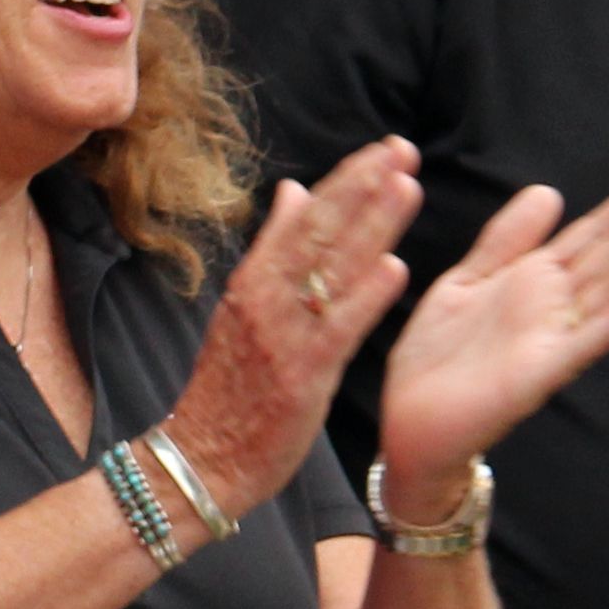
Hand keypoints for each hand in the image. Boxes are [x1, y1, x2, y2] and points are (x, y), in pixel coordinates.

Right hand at [156, 143, 425, 518]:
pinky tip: (395, 269)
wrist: (200, 460)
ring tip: (408, 187)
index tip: (383, 149)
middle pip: (319, 232)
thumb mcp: (243, 307)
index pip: (304, 217)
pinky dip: (365, 297)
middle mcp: (265, 300)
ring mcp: (282, 336)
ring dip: (372, 226)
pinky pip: (336, 330)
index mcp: (253, 281)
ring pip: (330, 271)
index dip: (346, 180)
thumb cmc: (229, 389)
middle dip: (363, 186)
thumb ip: (273, 250)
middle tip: (402, 149)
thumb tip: (295, 190)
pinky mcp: (300, 376)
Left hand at [373, 169, 608, 506]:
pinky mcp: (536, 375)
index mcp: (534, 282)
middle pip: (607, 257)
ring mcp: (549, 342)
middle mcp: (552, 309)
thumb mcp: (468, 280)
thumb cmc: (439, 357)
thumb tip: (551, 191)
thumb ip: (507, 240)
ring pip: (605, 293)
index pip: (589, 237)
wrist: (411, 422)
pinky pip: (579, 348)